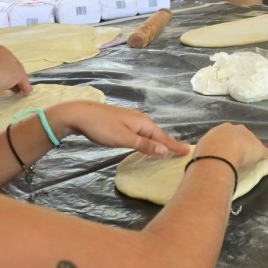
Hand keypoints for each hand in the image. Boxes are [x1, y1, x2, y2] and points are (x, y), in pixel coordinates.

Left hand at [51, 102, 189, 156]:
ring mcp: (131, 120)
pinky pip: (142, 132)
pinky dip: (149, 138)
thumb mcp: (124, 139)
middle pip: (159, 134)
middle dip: (170, 142)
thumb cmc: (102, 127)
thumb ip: (144, 145)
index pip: (163, 137)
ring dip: (160, 141)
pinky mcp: (123, 122)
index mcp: (143, 124)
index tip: (187, 151)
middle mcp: (140, 120)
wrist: (80, 115)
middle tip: (182, 151)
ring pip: (150, 133)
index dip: (175, 145)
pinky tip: (148, 142)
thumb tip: (164, 150)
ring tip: (169, 148)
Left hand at [195, 123, 267, 171]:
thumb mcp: (259, 152)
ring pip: (217, 141)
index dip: (247, 144)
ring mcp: (212, 134)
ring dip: (220, 148)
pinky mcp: (201, 143)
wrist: (221, 153)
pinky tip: (213, 162)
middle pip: (230, 136)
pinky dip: (210, 154)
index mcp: (241, 128)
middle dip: (232, 144)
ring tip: (223, 161)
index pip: (245, 135)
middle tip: (234, 157)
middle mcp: (226, 128)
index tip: (247, 154)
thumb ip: (264, 151)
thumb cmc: (243, 151)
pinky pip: (208, 148)